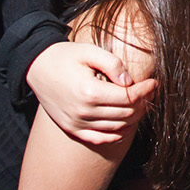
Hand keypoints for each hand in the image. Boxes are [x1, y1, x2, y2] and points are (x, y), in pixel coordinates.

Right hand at [26, 42, 156, 145]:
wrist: (35, 67)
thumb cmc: (64, 56)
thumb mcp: (88, 51)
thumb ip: (112, 63)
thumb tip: (129, 81)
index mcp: (89, 91)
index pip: (128, 97)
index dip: (145, 91)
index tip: (153, 82)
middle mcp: (83, 112)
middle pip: (126, 114)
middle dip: (143, 103)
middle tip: (150, 92)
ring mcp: (77, 123)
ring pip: (117, 127)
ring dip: (134, 117)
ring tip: (141, 103)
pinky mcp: (72, 129)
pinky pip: (99, 138)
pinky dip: (116, 135)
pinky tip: (126, 126)